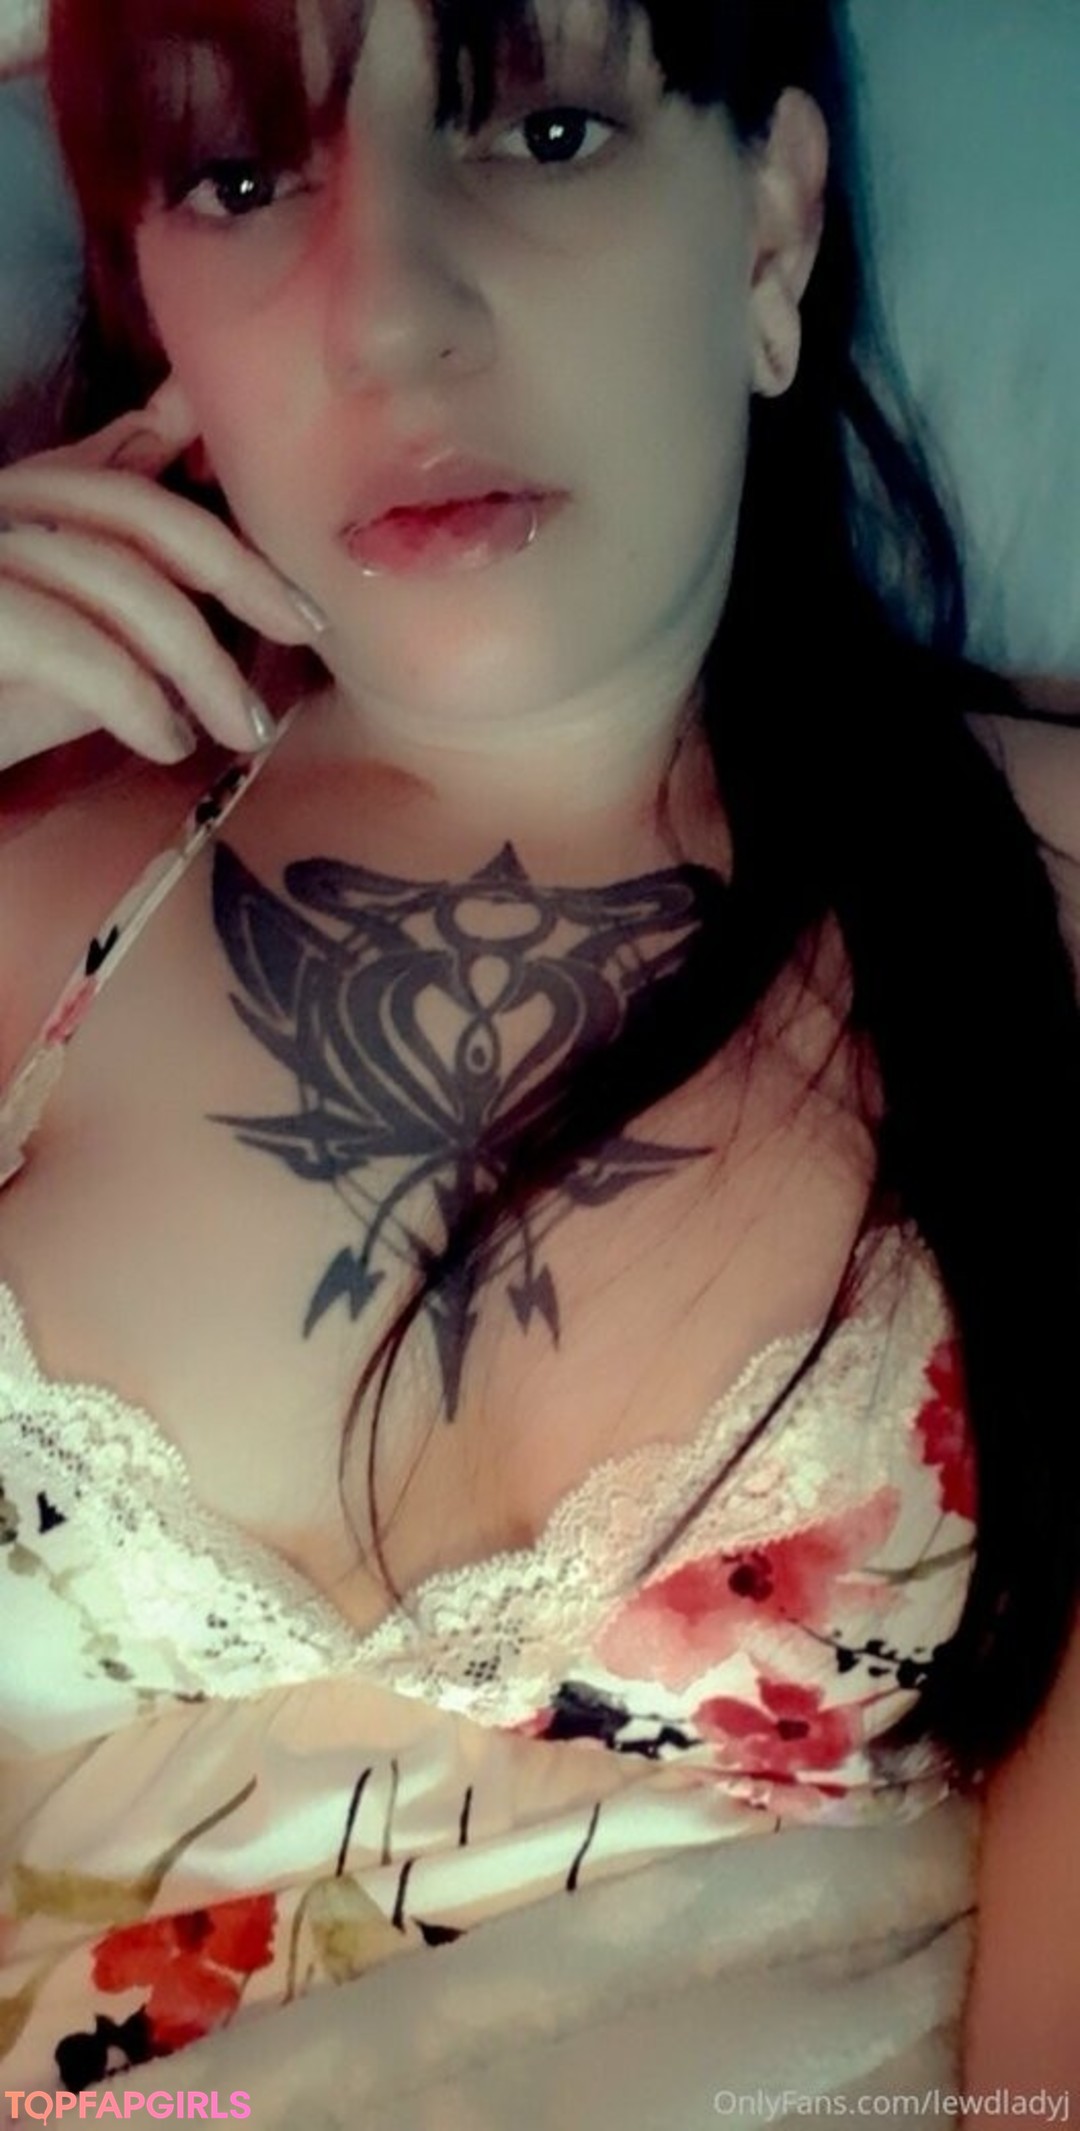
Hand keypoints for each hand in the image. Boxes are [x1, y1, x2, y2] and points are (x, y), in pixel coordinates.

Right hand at [0, 378, 325, 773]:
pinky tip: (166, 741)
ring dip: (200, 663)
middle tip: (303, 634)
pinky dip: (132, 694)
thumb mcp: (68, 664)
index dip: (224, 521)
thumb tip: (210, 597)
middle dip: (238, 573)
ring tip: (243, 728)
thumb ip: (131, 613)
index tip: (302, 591)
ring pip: (113, 579)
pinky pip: (66, 640)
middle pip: (136, 513)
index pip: (134, 481)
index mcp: (22, 505)